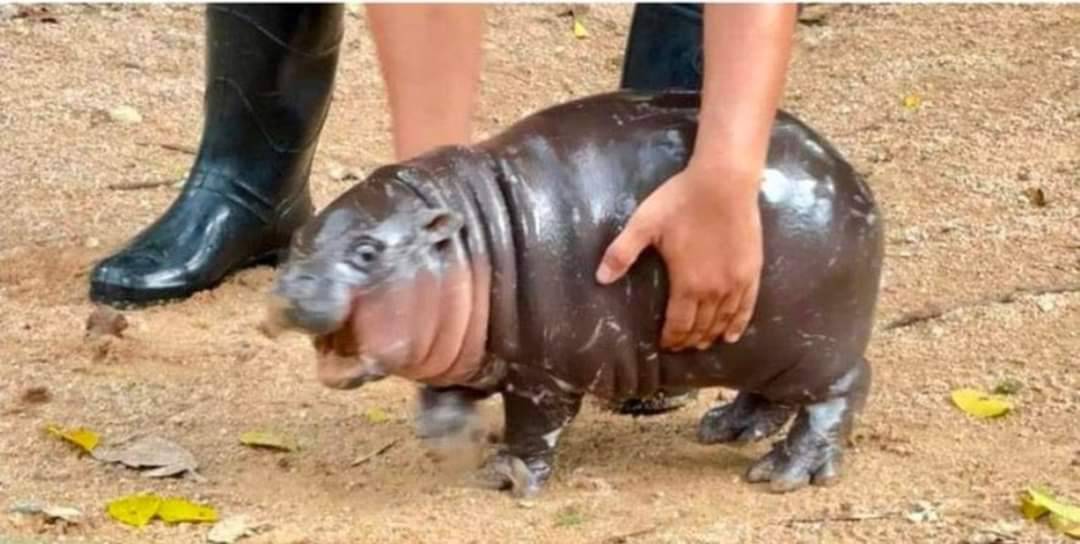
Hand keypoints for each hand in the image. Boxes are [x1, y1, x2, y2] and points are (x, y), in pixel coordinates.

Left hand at [595, 161, 762, 350]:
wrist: (725, 181)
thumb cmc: (682, 201)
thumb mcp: (644, 224)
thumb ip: (622, 253)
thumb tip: (600, 278)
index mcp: (687, 284)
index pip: (679, 324)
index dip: (671, 338)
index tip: (665, 345)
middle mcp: (714, 291)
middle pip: (701, 327)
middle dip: (689, 340)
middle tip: (681, 348)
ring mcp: (736, 282)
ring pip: (723, 320)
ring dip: (711, 336)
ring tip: (702, 344)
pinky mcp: (752, 271)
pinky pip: (746, 307)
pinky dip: (738, 324)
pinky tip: (732, 335)